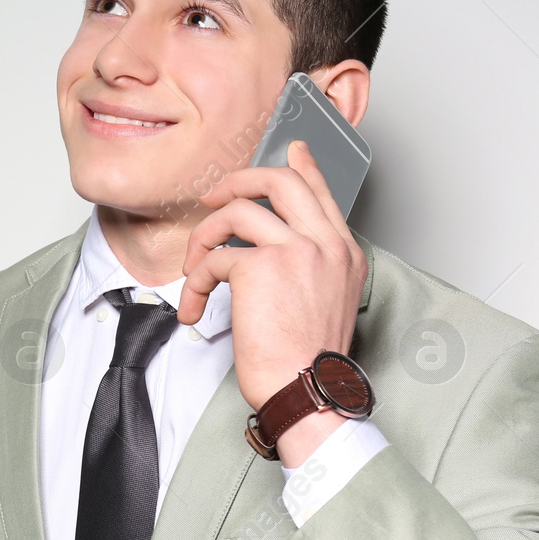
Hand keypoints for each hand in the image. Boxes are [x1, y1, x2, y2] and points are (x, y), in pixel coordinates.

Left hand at [176, 139, 368, 439]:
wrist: (307, 390)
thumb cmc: (308, 359)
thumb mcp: (326, 301)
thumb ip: (310, 265)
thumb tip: (276, 245)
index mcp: (345, 253)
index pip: (322, 193)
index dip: (303, 166)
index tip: (293, 149)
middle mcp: (326, 244)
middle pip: (280, 181)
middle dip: (237, 181)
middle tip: (212, 198)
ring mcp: (297, 250)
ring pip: (237, 211)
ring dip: (203, 238)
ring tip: (194, 270)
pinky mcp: (261, 265)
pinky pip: (215, 256)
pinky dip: (195, 282)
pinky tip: (194, 307)